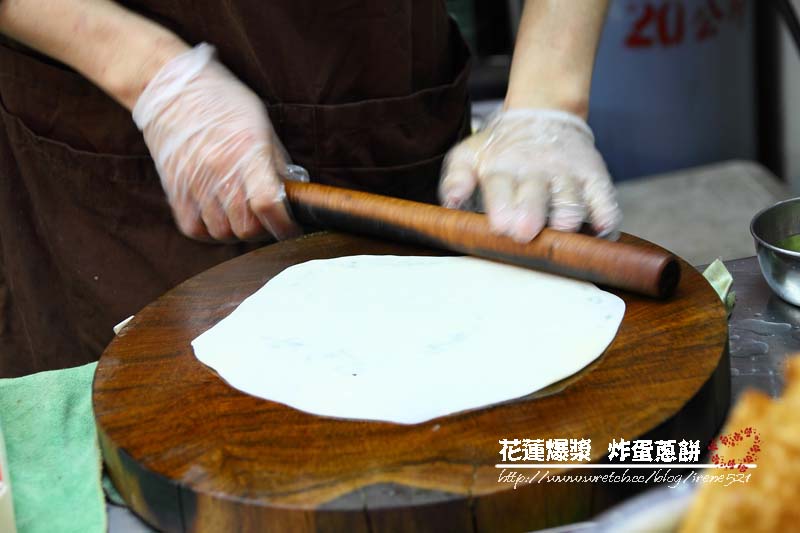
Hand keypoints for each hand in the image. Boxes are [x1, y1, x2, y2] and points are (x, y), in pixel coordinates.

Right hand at [133, 43, 300, 240]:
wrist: (171, 88)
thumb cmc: (223, 102)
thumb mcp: (262, 125)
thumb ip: (278, 163)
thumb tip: (295, 194)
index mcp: (247, 151)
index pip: (268, 203)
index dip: (284, 225)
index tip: (291, 228)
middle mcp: (219, 169)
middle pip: (245, 227)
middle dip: (262, 229)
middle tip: (265, 218)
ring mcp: (193, 181)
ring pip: (222, 232)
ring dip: (236, 230)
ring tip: (241, 214)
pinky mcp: (174, 189)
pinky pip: (194, 228)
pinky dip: (209, 230)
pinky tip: (218, 216)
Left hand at [439, 109, 620, 242]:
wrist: (542, 114)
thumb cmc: (499, 149)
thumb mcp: (469, 155)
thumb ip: (456, 179)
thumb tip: (452, 201)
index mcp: (502, 168)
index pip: (500, 186)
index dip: (501, 205)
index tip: (500, 225)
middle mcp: (537, 170)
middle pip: (537, 194)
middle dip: (532, 212)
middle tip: (525, 231)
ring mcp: (568, 174)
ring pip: (572, 199)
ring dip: (568, 215)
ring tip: (563, 229)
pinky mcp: (595, 178)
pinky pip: (605, 199)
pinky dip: (606, 216)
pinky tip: (601, 230)